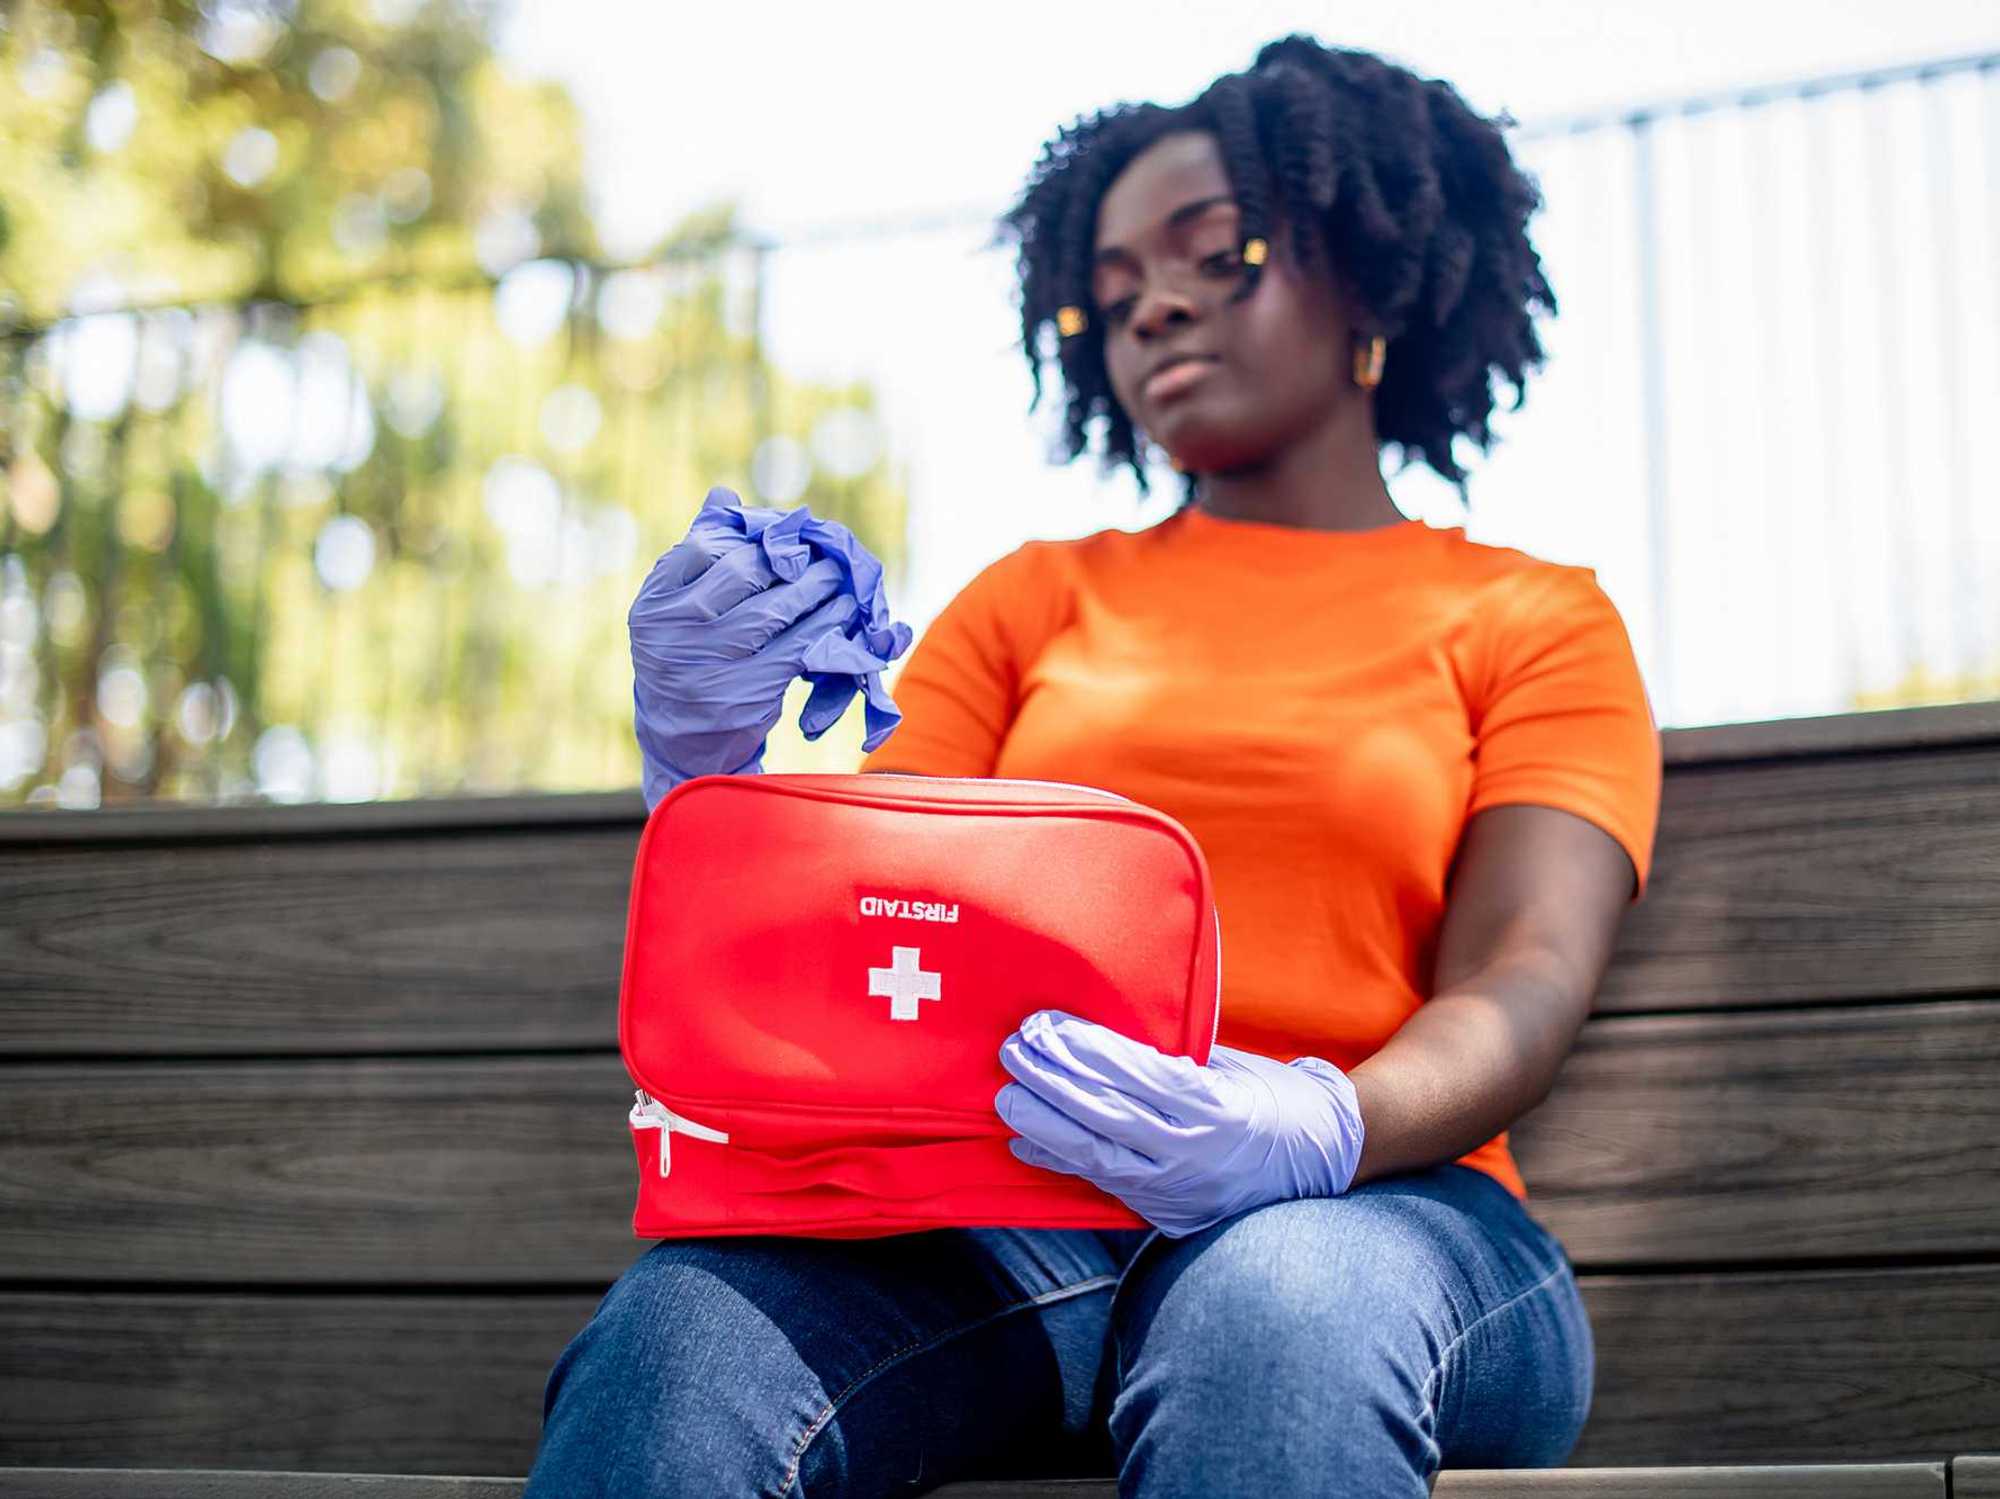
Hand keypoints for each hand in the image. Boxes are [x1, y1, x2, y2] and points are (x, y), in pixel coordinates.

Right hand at [629, 487, 910, 808]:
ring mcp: (709, 665)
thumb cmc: (683, 658)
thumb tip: (724, 495)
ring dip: (817, 589)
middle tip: (822, 550)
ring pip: (775, 610)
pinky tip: (843, 615)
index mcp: (653, 603)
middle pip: (744, 574)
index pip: (703, 547)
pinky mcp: (746, 694)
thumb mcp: (676, 608)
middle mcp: (674, 632)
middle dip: (790, 559)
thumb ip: (698, 553)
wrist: (682, 741)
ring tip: (840, 577)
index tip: (780, 536)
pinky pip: (797, 648)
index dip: (748, 537)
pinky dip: (825, 628)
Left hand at [995, 1008, 1365, 1237]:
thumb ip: (1176, 1059)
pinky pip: (1106, 1186)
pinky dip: (1062, 1164)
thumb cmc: (1278, 1099)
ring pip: (1099, 1157)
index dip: (1087, 1050)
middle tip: (1014, 1051)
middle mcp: (1197, 1154)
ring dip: (1045, 1127)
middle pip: (1109, 1116)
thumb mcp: (1234, 1067)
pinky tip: (1025, 1145)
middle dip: (1053, 1082)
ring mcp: (1181, 1190)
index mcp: (1219, 1108)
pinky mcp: (1170, 1213)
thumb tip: (1106, 1038)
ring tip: (1007, 1099)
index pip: (1139, 1075)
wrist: (1327, 1162)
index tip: (1047, 1025)